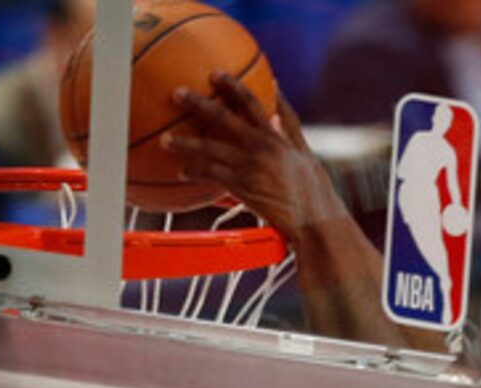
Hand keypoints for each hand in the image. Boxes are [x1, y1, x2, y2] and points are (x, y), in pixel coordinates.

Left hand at [165, 72, 342, 233]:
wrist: (315, 221)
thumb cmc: (314, 190)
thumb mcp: (306, 154)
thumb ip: (290, 128)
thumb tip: (276, 104)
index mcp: (275, 135)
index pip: (251, 102)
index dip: (231, 85)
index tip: (214, 74)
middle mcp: (260, 146)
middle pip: (223, 118)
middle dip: (197, 103)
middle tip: (176, 94)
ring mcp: (249, 167)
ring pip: (210, 149)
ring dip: (185, 144)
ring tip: (165, 141)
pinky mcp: (243, 188)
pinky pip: (212, 176)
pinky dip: (195, 172)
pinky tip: (182, 172)